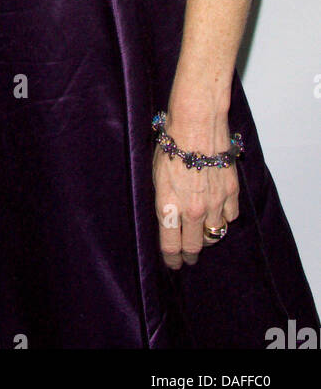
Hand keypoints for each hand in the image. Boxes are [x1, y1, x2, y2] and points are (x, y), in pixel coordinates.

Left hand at [153, 122, 239, 268]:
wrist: (197, 124)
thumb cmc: (171, 144)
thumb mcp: (156, 175)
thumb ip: (164, 200)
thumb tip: (168, 217)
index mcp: (170, 206)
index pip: (171, 246)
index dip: (172, 259)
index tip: (173, 264)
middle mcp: (193, 210)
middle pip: (194, 246)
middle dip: (190, 254)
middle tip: (188, 257)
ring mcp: (215, 203)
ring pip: (215, 234)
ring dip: (207, 236)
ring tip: (202, 235)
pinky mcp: (231, 192)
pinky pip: (230, 217)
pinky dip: (224, 218)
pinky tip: (219, 214)